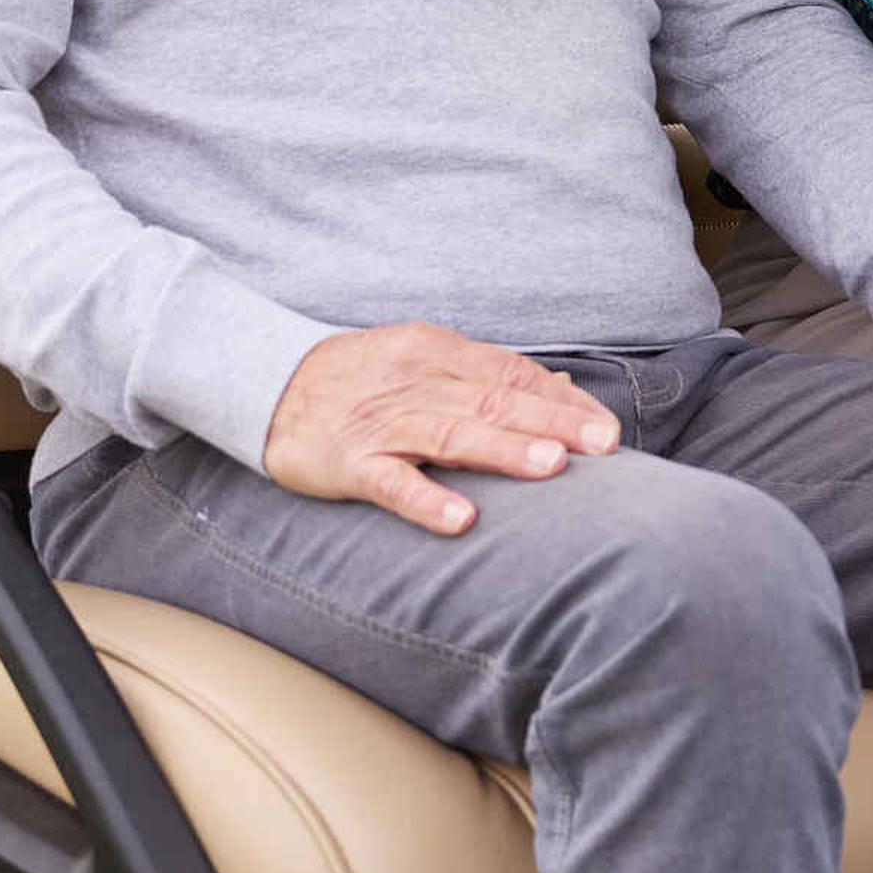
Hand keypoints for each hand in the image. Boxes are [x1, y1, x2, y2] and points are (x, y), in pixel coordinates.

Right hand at [263, 323, 621, 535]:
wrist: (265, 384)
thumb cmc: (358, 378)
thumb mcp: (421, 359)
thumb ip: (487, 374)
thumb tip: (559, 387)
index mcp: (435, 352)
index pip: (509, 372)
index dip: (559, 400)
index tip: (606, 428)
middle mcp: (413, 382)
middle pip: (491, 400)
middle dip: (550, 423)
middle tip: (602, 446)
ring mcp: (381, 423)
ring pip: (450, 434)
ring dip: (503, 450)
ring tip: (552, 467)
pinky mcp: (348, 462)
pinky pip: (391, 482)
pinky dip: (427, 500)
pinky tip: (461, 520)